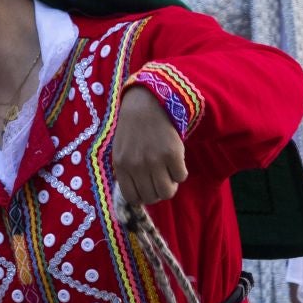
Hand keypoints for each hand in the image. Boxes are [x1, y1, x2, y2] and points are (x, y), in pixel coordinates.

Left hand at [112, 85, 187, 205]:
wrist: (147, 104)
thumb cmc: (133, 129)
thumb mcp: (121, 151)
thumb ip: (126, 173)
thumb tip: (138, 197)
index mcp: (122, 166)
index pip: (133, 198)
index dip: (142, 197)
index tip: (148, 189)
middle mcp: (137, 166)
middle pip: (151, 197)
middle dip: (158, 192)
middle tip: (161, 180)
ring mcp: (155, 161)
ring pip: (167, 192)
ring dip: (171, 185)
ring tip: (169, 173)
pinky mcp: (173, 154)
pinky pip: (181, 176)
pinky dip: (180, 172)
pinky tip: (176, 161)